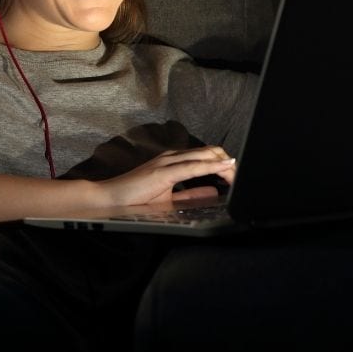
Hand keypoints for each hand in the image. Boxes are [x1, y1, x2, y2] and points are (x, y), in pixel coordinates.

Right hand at [96, 145, 236, 206]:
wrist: (110, 199)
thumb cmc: (135, 198)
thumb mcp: (170, 198)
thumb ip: (191, 194)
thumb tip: (213, 192)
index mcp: (175, 161)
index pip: (208, 156)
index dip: (225, 165)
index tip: (237, 179)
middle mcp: (173, 156)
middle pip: (212, 152)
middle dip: (230, 165)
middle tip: (242, 180)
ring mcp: (168, 161)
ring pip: (205, 156)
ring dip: (225, 166)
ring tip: (238, 176)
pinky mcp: (163, 171)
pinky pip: (193, 167)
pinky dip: (211, 167)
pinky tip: (224, 169)